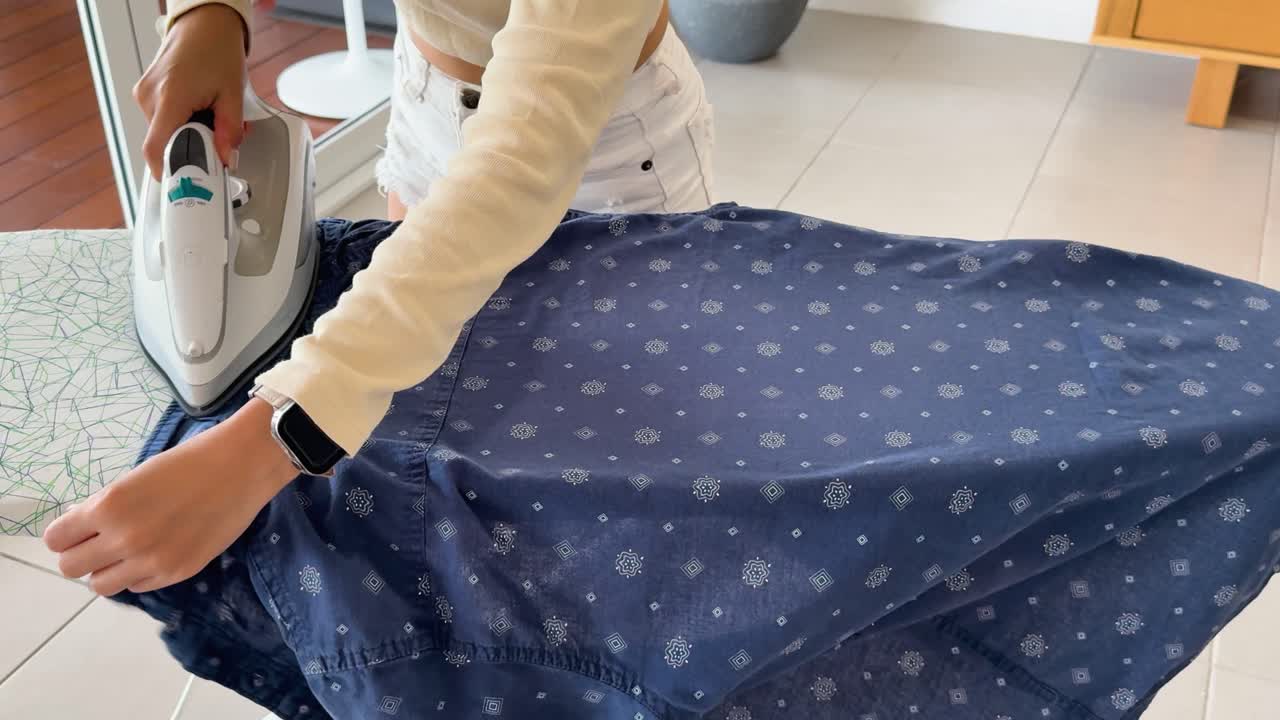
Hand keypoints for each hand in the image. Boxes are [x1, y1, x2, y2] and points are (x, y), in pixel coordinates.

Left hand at [44, 399, 297, 596]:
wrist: (241, 466)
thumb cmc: (188, 462)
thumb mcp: (133, 480)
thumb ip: (105, 507)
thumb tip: (83, 530)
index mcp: (108, 507)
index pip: (56, 540)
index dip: (65, 534)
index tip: (79, 529)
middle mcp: (124, 539)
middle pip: (71, 568)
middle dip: (81, 553)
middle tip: (101, 541)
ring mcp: (151, 560)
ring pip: (100, 585)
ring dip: (108, 569)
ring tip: (128, 552)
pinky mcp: (177, 572)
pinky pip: (137, 587)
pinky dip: (138, 574)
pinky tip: (156, 552)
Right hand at [134, 3, 248, 179]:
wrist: (203, 23)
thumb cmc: (216, 49)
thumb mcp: (233, 92)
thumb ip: (229, 131)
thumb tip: (225, 159)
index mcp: (169, 98)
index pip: (156, 149)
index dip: (168, 173)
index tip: (184, 186)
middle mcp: (149, 97)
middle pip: (165, 143)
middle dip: (193, 148)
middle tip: (219, 140)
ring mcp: (145, 95)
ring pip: (166, 132)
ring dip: (190, 133)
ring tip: (211, 115)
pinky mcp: (147, 93)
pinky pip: (163, 120)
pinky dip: (183, 122)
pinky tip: (200, 108)